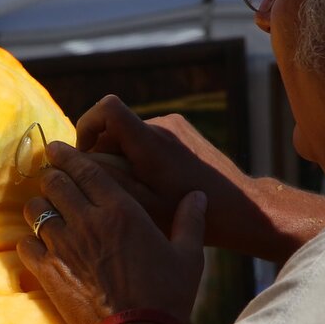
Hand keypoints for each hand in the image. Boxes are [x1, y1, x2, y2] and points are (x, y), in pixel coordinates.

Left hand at [18, 141, 206, 323]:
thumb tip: (199, 195)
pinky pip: (24, 245)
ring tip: (43, 210)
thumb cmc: (167, 295)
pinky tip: (36, 245)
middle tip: (49, 177)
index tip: (56, 148)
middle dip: (50, 176)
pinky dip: (28, 241)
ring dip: (37, 206)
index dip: (67, 155)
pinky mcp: (48, 272)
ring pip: (35, 210)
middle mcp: (88, 222)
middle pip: (54, 183)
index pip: (85, 169)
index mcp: (121, 211)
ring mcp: (64, 246)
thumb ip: (191, 220)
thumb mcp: (189, 255)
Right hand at [75, 96, 324, 262]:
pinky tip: (152, 186)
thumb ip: (110, 182)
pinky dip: (139, 158)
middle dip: (102, 153)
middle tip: (107, 188)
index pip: (107, 108)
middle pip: (114, 126)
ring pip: (130, 135)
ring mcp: (175, 127)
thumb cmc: (194, 216)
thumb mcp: (145, 207)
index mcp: (150, 142)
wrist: (244, 210)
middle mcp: (162, 126)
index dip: (86, 126)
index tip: (83, 157)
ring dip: (121, 158)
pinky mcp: (184, 132)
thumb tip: (80, 164)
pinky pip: (148, 138)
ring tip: (132, 193)